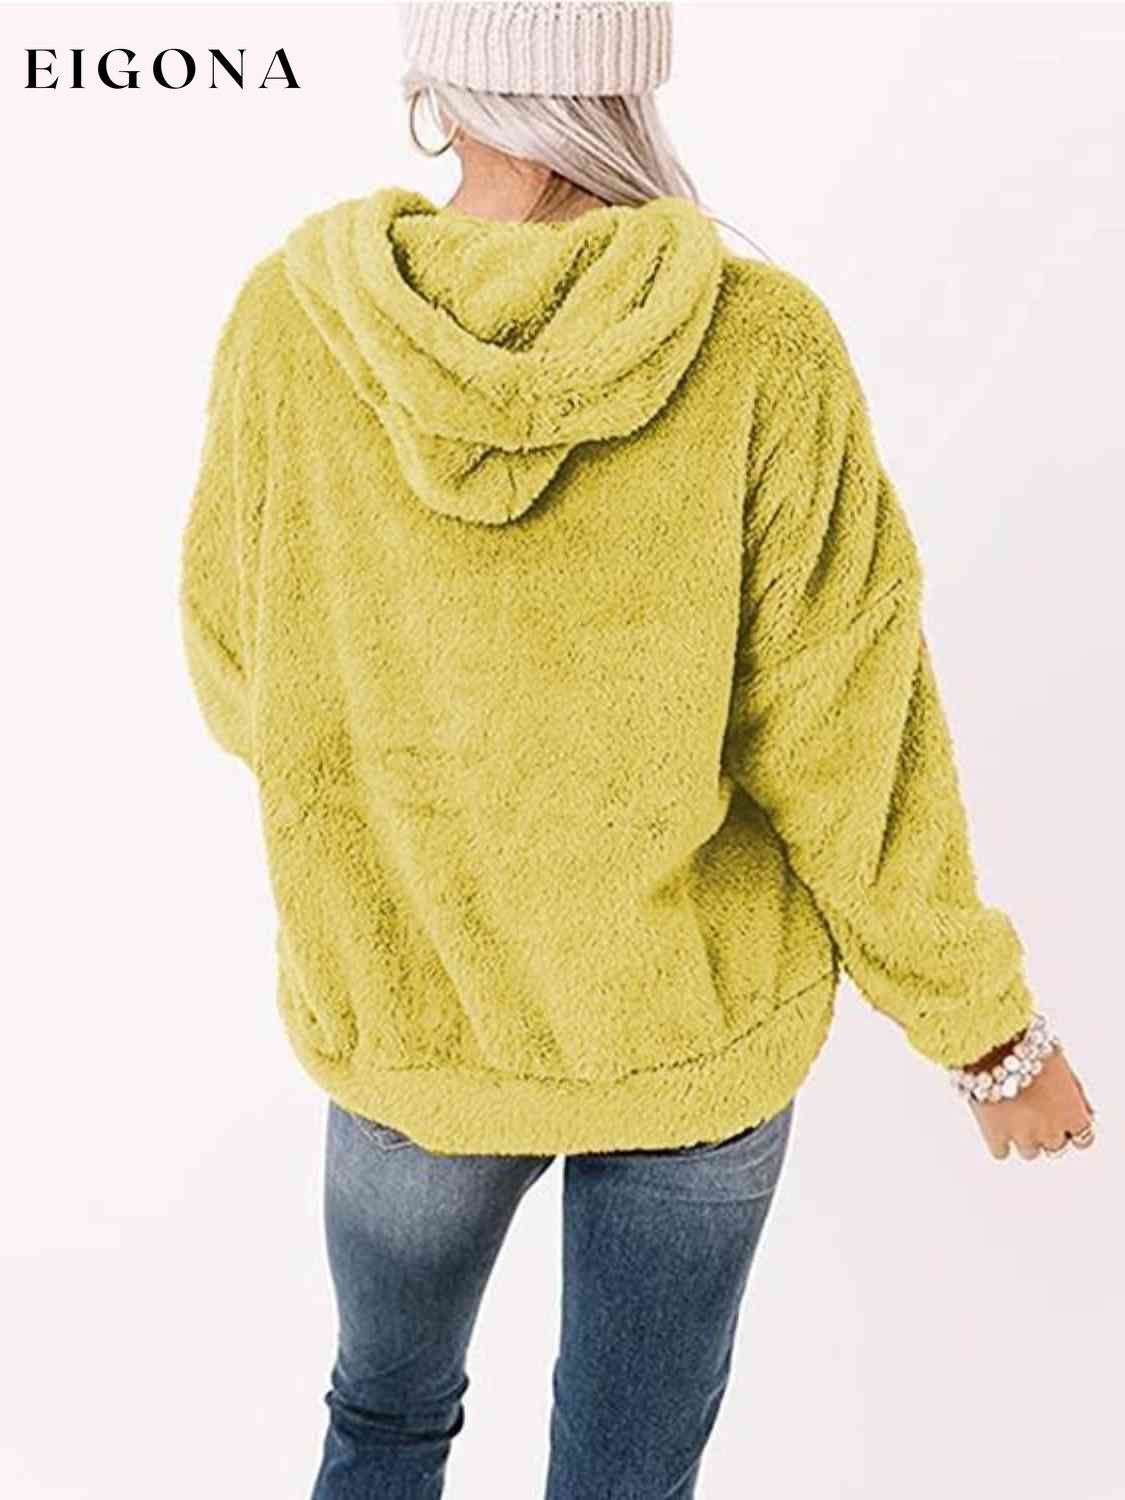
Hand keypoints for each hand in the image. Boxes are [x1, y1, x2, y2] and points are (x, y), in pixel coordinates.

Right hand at [968, 1046, 1096, 1160]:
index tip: (1061, 1119)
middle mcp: (1052, 1130)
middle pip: (1055, 1146)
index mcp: (1073, 1113)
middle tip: (1033, 1111)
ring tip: (1012, 1113)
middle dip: (1046, 1131)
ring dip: (1023, 1137)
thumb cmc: (1030, 1047)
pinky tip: (995, 1121)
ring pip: (1029, 1152)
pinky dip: (998, 1141)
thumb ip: (1076, 1096)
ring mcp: (1023, 1136)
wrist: (992, 1045)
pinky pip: (1000, 1152)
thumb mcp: (1062, 1067)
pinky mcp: (995, 1136)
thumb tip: (1085, 1112)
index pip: (1084, 1139)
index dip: (1071, 1128)